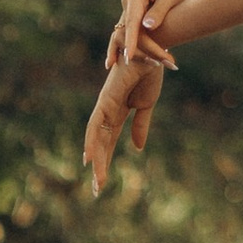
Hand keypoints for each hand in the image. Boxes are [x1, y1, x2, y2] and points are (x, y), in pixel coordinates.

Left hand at [83, 55, 164, 195]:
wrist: (153, 52)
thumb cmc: (149, 72)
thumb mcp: (146, 105)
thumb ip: (141, 125)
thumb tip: (137, 148)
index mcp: (118, 113)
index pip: (109, 142)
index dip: (105, 160)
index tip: (102, 180)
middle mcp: (108, 111)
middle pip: (100, 144)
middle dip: (99, 167)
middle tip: (98, 190)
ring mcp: (105, 105)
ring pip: (96, 138)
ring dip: (96, 160)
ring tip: (98, 182)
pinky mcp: (106, 100)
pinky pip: (96, 124)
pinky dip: (92, 141)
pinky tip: (89, 158)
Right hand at [104, 0, 241, 71]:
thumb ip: (159, 11)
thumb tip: (146, 27)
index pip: (132, 22)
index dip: (131, 42)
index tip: (128, 58)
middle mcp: (129, 0)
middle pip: (130, 30)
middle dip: (142, 49)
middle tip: (163, 63)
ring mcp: (132, 6)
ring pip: (130, 32)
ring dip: (138, 50)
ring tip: (143, 66)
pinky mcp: (138, 11)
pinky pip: (134, 30)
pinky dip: (136, 44)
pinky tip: (127, 60)